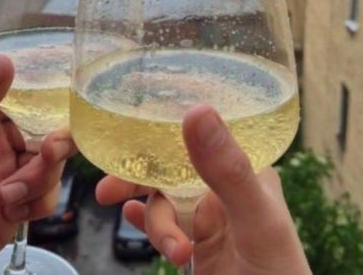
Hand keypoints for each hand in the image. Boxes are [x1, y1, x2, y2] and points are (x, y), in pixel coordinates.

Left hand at [0, 55, 76, 274]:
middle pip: (42, 130)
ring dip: (43, 177)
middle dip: (54, 142)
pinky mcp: (11, 211)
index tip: (59, 109)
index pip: (21, 96)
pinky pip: (45, 196)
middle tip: (47, 155)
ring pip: (49, 163)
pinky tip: (13, 212)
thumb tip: (3, 63)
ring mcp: (2, 177)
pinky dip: (40, 202)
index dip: (44, 100)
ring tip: (9, 196)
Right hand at [97, 105, 311, 274]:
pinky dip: (146, 222)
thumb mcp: (256, 220)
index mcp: (247, 168)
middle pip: (173, 165)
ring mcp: (209, 217)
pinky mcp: (196, 245)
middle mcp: (225, 187)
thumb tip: (196, 110)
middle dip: (140, 175)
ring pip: (164, 200)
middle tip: (107, 191)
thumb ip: (228, 171)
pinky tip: (132, 220)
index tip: (131, 123)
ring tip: (174, 252)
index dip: (168, 124)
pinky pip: (162, 224)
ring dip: (157, 222)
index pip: (204, 132)